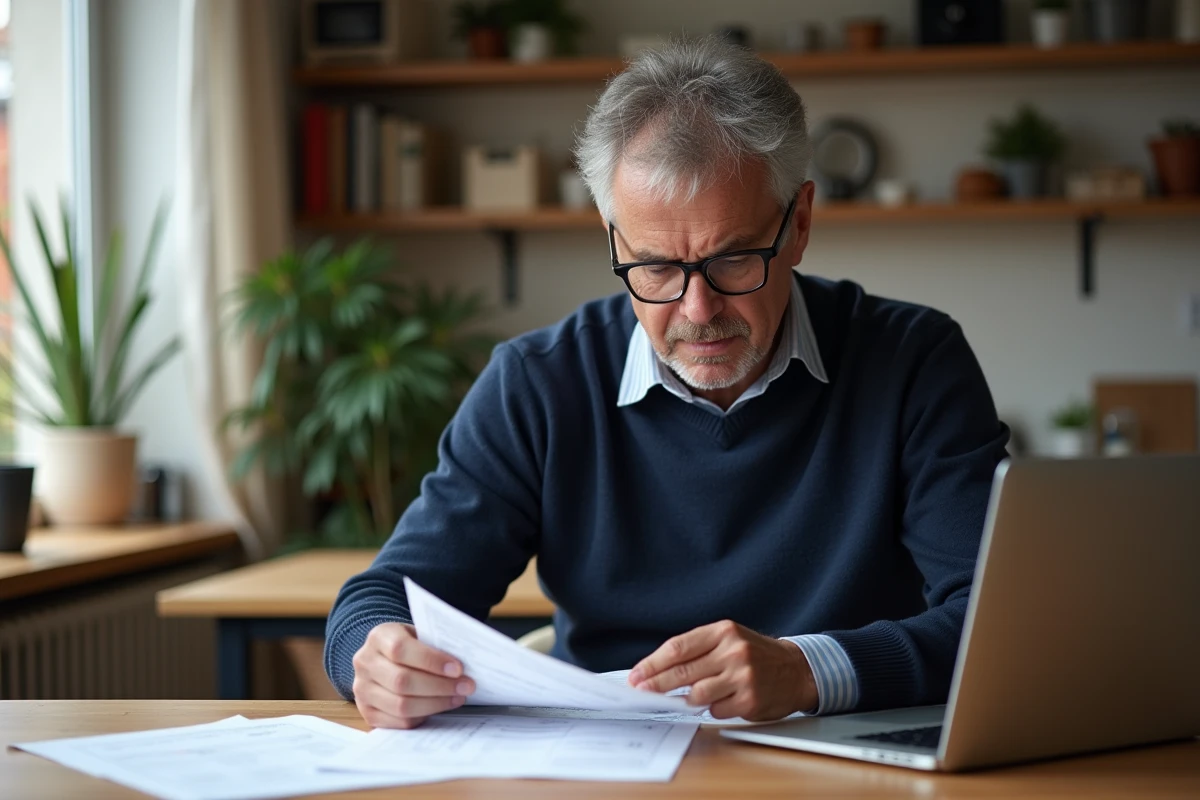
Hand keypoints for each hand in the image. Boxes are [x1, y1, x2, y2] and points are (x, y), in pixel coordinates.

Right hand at [351, 622, 474, 728]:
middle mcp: (365, 662)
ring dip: (435, 704)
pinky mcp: (367, 712)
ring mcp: (362, 690)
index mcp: (378, 637)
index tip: (458, 668)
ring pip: (401, 705)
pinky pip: (398, 722)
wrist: (384, 658)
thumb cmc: (410, 645)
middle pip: (401, 681)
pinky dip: (423, 717)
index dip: (431, 660)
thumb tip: (467, 663)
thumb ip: (435, 644)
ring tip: (457, 697)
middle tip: (466, 686)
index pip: (401, 649)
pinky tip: (440, 707)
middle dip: (439, 686)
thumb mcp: (419, 634)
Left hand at [627, 620, 816, 720]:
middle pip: (682, 671)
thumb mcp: (729, 639)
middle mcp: (733, 652)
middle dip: (655, 684)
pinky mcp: (750, 700)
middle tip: (640, 691)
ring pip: (696, 694)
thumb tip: (658, 669)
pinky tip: (720, 701)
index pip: (678, 648)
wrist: (797, 670)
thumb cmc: (756, 655)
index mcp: (723, 632)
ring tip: (682, 698)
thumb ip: (698, 650)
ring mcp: (742, 677)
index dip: (653, 663)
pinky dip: (712, 709)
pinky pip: (716, 710)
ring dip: (685, 699)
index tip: (637, 674)